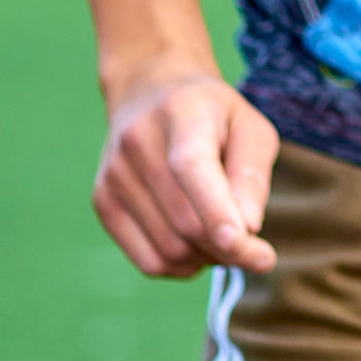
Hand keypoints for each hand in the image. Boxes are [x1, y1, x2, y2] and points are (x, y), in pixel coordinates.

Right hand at [96, 68, 279, 276]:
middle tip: (256, 250)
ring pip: (170, 248)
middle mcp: (138, 142)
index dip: (216, 210)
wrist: (150, 93)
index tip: (242, 242)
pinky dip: (181, 267)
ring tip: (223, 237)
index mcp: (182, 113)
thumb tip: (247, 229)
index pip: (192, 167)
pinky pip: (148, 260)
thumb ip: (252, 177)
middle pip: (186, 220)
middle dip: (230, 248)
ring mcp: (114, 174)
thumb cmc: (214, 117)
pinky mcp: (103, 201)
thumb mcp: (250, 129)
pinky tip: (198, 249)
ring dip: (207, 258)